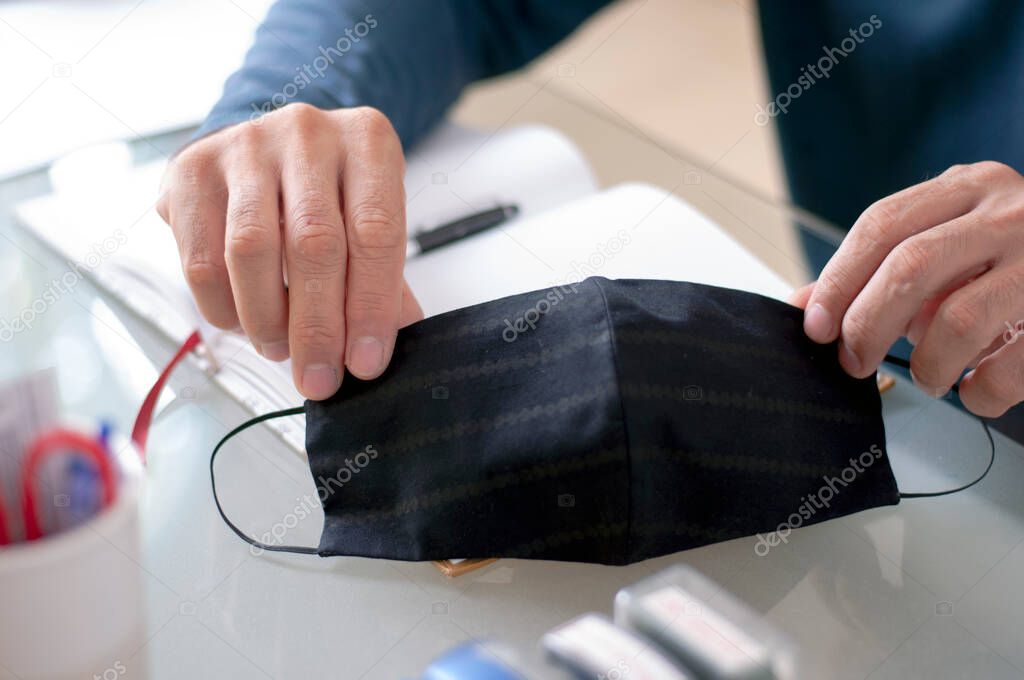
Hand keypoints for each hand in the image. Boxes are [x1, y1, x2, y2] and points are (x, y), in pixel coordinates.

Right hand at [157, 104, 420, 399]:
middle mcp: (308, 132)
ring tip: (281, 350)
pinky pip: (202, 258)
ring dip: (267, 320)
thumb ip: (383, 282)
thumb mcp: (370, 221)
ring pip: (250, 250)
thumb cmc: (328, 194)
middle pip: (314, 243)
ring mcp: (245, 145)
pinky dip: (224, 308)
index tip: (365, 363)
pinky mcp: (192, 170)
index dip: (371, 307)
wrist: (265, 148)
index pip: (375, 233)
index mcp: (368, 142)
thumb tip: (380, 352)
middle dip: (317, 327)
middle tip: (320, 378)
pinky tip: (245, 324)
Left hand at [791, 161, 1023, 416]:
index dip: (838, 280)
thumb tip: (806, 306)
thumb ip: (879, 267)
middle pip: (911, 266)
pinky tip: (975, 391)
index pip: (881, 225)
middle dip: (866, 325)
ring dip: (926, 364)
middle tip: (854, 361)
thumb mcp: (947, 239)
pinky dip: (981, 391)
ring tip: (928, 378)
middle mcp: (1010, 213)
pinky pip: (1012, 364)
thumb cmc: (1010, 257)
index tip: (815, 325)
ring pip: (959, 319)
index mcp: (969, 188)